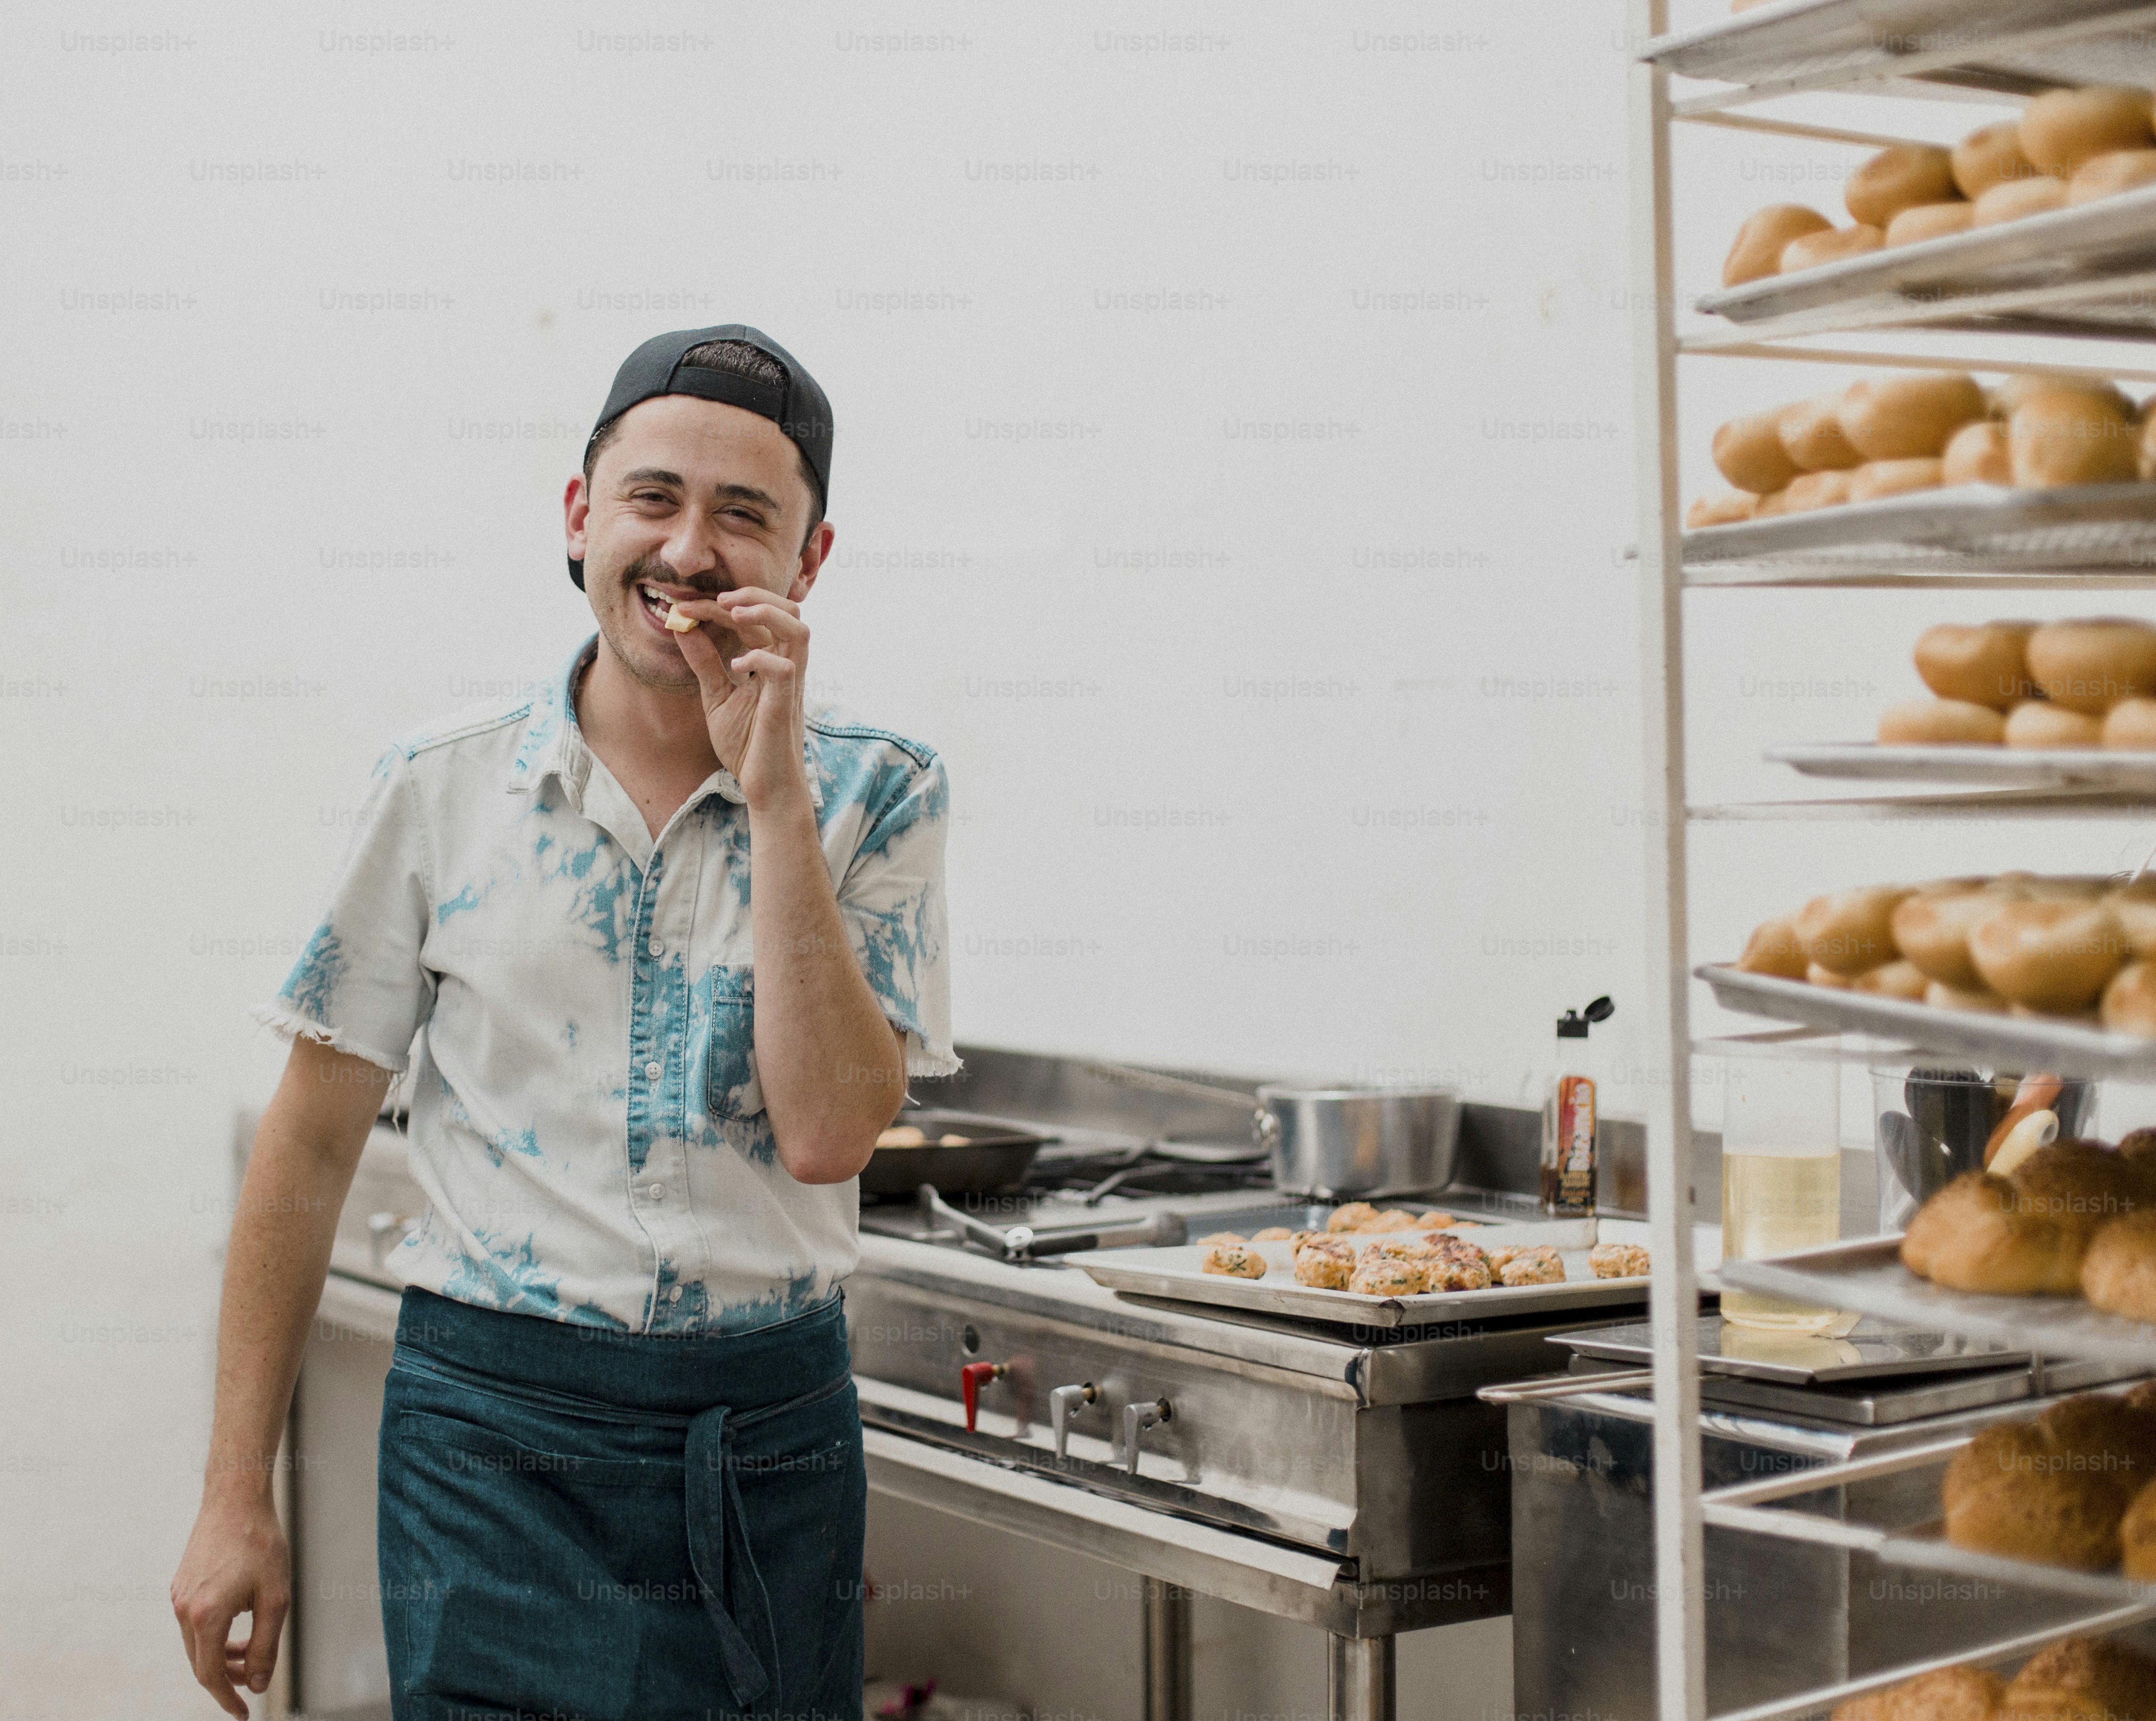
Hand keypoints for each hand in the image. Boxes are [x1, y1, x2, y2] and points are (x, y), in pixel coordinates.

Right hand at [171, 1492, 289, 1717]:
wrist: (236, 1499)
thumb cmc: (261, 1544)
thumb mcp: (275, 1598)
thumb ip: (266, 1646)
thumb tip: (259, 1684)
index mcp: (206, 1616)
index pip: (210, 1674)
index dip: (228, 1698)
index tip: (244, 1714)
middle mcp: (184, 1610)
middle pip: (202, 1662)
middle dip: (228, 1678)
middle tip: (255, 1681)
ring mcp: (179, 1597)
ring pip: (197, 1643)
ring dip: (223, 1655)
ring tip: (252, 1653)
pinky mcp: (181, 1585)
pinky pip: (195, 1623)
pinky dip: (215, 1634)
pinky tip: (240, 1626)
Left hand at [672, 587, 812, 813]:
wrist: (766, 786)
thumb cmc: (748, 745)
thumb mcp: (717, 697)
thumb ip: (704, 663)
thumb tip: (682, 626)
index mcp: (771, 662)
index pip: (757, 618)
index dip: (723, 605)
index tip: (687, 606)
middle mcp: (786, 667)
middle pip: (789, 610)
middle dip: (754, 594)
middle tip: (719, 598)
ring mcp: (790, 685)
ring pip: (798, 629)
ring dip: (766, 612)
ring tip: (732, 612)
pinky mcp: (786, 705)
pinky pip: (784, 668)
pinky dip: (759, 658)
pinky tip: (735, 665)